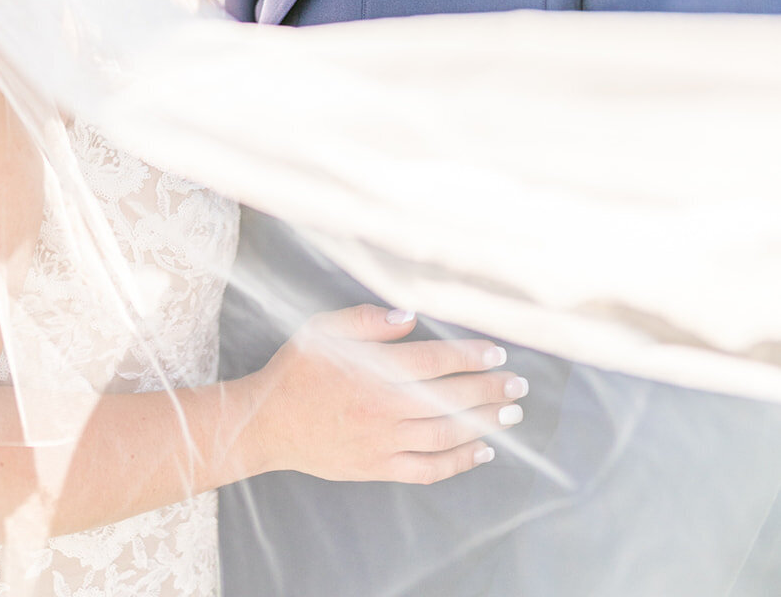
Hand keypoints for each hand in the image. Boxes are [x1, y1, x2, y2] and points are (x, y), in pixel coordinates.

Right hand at [251, 303, 526, 485]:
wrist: (267, 423)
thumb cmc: (295, 371)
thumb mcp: (322, 330)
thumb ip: (366, 321)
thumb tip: (409, 316)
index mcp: (373, 373)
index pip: (435, 363)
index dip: (469, 357)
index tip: (497, 353)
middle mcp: (384, 410)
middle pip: (449, 400)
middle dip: (489, 390)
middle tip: (519, 385)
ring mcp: (383, 443)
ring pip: (445, 435)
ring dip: (483, 424)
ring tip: (510, 413)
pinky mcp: (378, 468)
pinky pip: (428, 469)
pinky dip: (459, 462)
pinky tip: (482, 451)